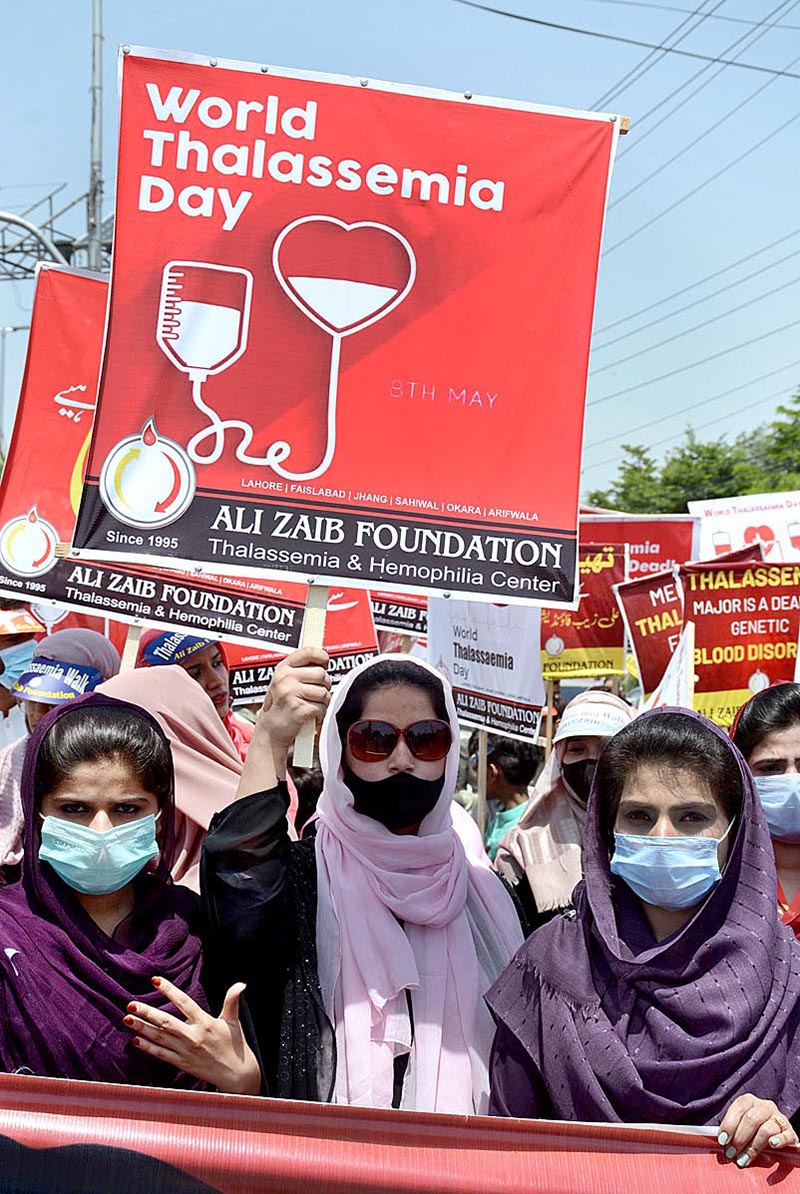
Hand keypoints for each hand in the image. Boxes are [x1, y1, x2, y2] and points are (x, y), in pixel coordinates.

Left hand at [124, 976, 260, 1094]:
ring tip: (127, 1019)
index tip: (155, 980)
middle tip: (131, 1004)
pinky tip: (135, 1041)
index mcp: (205, 1023)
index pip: (184, 1003)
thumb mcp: (234, 1021)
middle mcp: (193, 1036)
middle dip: (147, 1012)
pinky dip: (147, 1048)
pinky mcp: (182, 1063)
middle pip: (165, 1022)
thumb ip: (233, 1001)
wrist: (236, 1074)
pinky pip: (161, 1054)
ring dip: (142, 1028)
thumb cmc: (235, 1045)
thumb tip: (241, 984)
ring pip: (159, 1038)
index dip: (170, 991)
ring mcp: (185, 1051)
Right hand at [257, 646, 330, 749]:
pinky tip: (310, 716)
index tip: (324, 663)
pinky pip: (321, 708)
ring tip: (311, 706)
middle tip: (316, 694)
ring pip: (324, 692)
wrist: (271, 730)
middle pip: (321, 674)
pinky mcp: (298, 708)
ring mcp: (291, 693)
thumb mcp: (284, 681)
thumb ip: (301, 669)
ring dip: (323, 702)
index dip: (321, 656)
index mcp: (283, 668)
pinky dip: (320, 715)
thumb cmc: (280, 705)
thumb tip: (323, 660)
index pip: (308, 652)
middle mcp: (285, 678)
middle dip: (324, 685)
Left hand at [718, 1094, 797, 1167]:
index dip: (729, 1124)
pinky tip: (772, 1145)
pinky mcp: (791, 1133)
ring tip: (743, 1159)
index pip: (739, 1108)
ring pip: (766, 1129)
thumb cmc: (752, 1131)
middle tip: (731, 1153)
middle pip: (752, 1119)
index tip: (722, 1141)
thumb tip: (721, 1142)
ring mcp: (779, 1119)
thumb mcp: (740, 1125)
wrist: (776, 1134)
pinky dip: (779, 1141)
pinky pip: (786, 1136)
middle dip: (739, 1138)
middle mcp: (765, 1107)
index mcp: (750, 1101)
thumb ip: (732, 1130)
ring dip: (753, 1147)